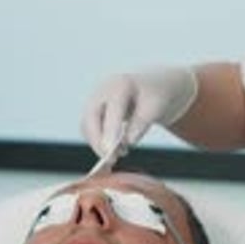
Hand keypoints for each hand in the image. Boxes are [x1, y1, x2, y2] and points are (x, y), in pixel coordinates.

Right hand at [81, 67, 197, 156]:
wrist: (155, 89)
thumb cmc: (157, 96)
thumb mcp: (156, 107)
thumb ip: (142, 122)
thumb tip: (128, 141)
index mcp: (121, 84)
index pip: (112, 108)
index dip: (110, 129)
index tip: (110, 149)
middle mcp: (104, 90)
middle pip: (91, 117)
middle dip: (98, 140)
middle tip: (111, 159)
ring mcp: (97, 101)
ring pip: (87, 126)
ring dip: (99, 144)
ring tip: (121, 153)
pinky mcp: (95, 113)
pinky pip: (90, 131)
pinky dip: (99, 143)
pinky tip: (115, 151)